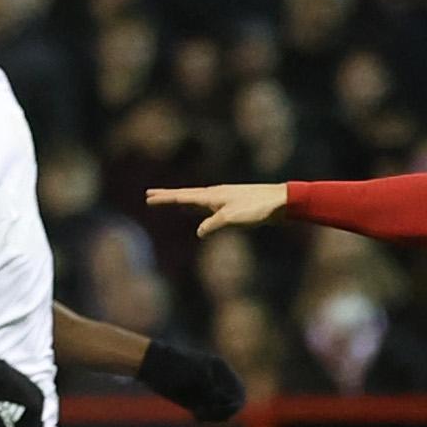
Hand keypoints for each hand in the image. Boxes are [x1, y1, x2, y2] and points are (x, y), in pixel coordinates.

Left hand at [138, 339, 246, 421]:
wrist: (153, 365)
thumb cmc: (175, 365)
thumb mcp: (197, 375)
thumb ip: (212, 389)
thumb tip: (224, 403)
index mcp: (221, 370)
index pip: (239, 390)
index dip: (237, 402)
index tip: (227, 409)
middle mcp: (216, 381)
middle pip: (231, 403)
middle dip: (224, 411)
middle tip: (210, 413)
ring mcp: (205, 391)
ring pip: (219, 411)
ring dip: (213, 416)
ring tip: (200, 413)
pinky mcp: (194, 401)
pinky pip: (207, 414)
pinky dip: (204, 417)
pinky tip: (195, 415)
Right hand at [146, 183, 288, 237]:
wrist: (279, 202)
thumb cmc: (256, 208)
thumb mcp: (231, 218)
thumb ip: (212, 224)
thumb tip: (199, 232)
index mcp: (212, 195)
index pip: (182, 196)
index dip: (164, 198)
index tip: (148, 197)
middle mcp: (215, 195)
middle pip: (186, 196)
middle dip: (167, 197)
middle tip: (149, 195)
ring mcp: (223, 200)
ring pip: (196, 200)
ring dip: (181, 201)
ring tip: (169, 202)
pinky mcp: (232, 206)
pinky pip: (207, 206)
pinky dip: (196, 208)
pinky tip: (197, 211)